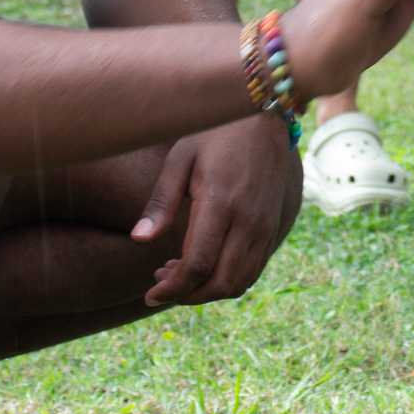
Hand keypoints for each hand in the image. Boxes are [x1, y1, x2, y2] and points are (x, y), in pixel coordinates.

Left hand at [133, 114, 300, 305]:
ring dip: (208, 291)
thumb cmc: (216, 134)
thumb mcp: (181, 158)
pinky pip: (254, 269)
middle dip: (188, 296)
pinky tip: (205, 265)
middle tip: (160, 286)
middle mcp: (249, 221)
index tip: (150, 293)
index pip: (197, 265)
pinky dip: (228, 280)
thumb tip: (139, 240)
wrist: (265, 117)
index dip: (172, 288)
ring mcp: (265, 226)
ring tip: (179, 276)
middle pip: (221, 283)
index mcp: (221, 203)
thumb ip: (161, 201)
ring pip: (240, 282)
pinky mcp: (274, 227)